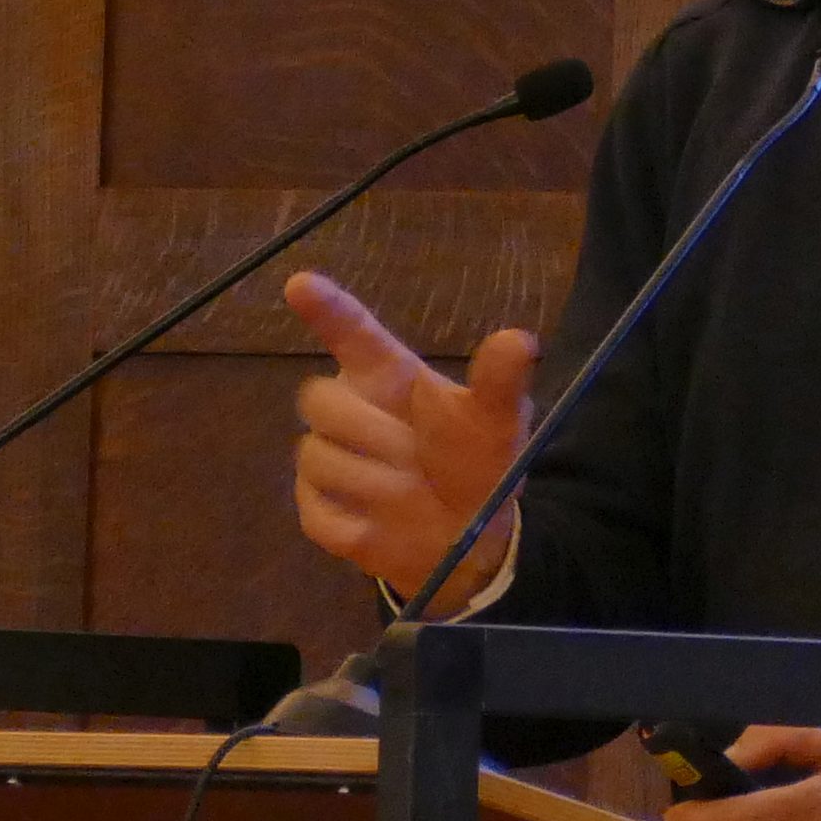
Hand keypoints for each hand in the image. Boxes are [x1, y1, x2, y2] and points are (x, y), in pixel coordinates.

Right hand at [287, 271, 533, 600]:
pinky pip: (320, 512)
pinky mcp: (318, 511)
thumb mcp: (498, 423)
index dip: (327, 309)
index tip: (301, 284)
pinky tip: (388, 524)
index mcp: (390, 377)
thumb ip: (500, 382)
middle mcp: (351, 409)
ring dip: (375, 483)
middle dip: (369, 431)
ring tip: (414, 493)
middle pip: (320, 399)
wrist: (471, 536)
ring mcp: (326, 460)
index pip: (352, 334)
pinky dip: (359, 524)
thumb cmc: (478, 463)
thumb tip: (520, 340)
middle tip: (417, 456)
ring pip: (320, 459)